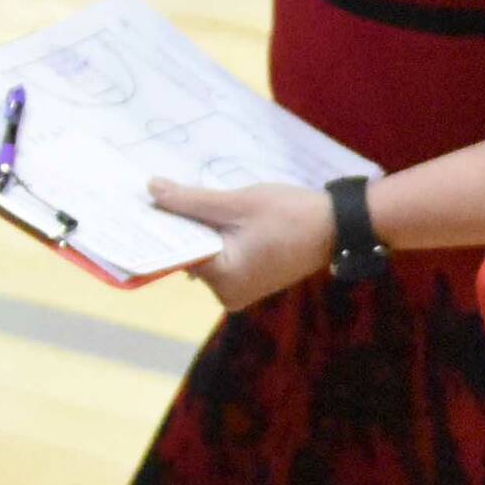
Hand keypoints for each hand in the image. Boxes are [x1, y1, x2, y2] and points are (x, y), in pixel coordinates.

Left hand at [147, 178, 332, 308]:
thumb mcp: (238, 203)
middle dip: (182, 227)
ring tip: (190, 200)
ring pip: (206, 256)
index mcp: (223, 280)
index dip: (162, 226)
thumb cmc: (292, 215)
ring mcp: (240, 291)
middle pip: (191, 256)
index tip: (144, 203)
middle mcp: (228, 295)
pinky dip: (218, 238)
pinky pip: (223, 259)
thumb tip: (150, 189)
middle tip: (166, 194)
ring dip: (200, 230)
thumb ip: (191, 200)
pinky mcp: (251, 282)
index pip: (178, 253)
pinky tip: (216, 215)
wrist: (340, 225)